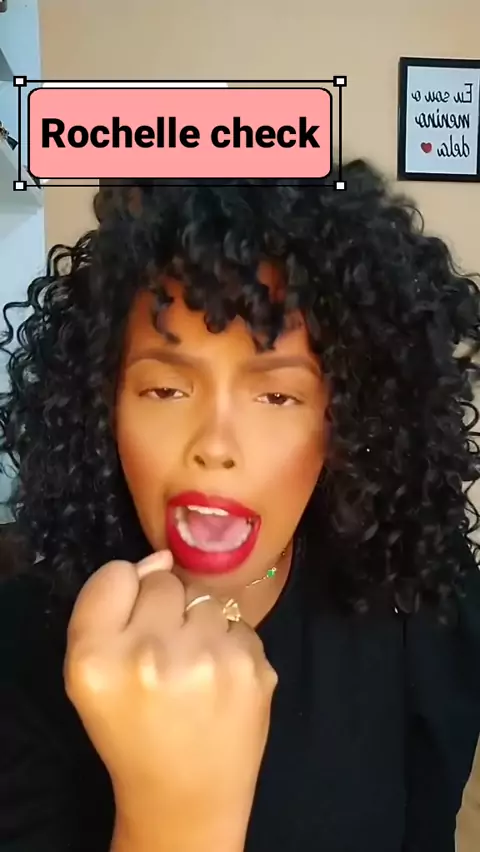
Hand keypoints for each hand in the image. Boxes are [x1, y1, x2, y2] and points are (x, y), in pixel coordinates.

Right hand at [64, 551, 277, 849]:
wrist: (186, 796)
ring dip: (201, 623)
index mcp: (95, 658)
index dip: (125, 596)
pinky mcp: (254, 667)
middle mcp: (150, 654)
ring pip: (206, 597)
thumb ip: (108, 607)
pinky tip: (221, 681)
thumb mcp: (90, 676)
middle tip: (165, 655)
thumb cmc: (131, 729)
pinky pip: (239, 622)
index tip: (132, 627)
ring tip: (194, 669)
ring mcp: (209, 660)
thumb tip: (162, 557)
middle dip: (165, 609)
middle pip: (163, 580)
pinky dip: (230, 644)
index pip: (114, 575)